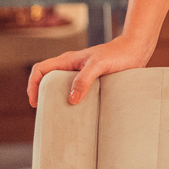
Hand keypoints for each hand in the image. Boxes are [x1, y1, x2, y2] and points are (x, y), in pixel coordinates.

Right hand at [26, 34, 152, 107]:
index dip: (33, 85)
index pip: (40, 69)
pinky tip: (79, 114)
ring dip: (58, 100)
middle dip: (43, 96)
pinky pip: (76, 92)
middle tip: (47, 113)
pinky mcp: (92, 82)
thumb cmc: (117, 54)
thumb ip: (84, 79)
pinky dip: (73, 103)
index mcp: (68, 60)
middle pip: (48, 81)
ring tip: (61, 117)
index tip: (35, 102)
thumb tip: (71, 99)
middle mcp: (72, 67)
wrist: (136, 51)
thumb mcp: (99, 65)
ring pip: (61, 88)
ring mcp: (81, 74)